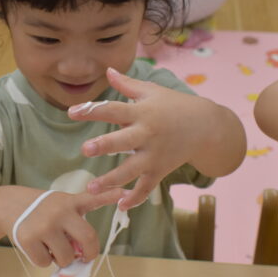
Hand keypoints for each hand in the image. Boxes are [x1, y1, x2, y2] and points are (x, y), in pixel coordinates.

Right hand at [2, 188, 123, 267]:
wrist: (9, 205)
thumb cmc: (43, 210)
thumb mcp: (62, 205)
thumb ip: (76, 223)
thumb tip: (84, 256)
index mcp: (71, 202)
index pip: (94, 198)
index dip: (110, 195)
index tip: (126, 193)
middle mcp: (60, 212)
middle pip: (87, 239)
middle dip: (88, 254)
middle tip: (83, 257)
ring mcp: (44, 225)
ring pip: (66, 257)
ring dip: (61, 259)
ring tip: (52, 247)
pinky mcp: (28, 238)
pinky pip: (45, 263)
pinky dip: (44, 261)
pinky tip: (38, 247)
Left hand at [68, 67, 212, 209]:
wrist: (206, 126)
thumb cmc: (175, 105)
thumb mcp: (152, 91)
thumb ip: (127, 84)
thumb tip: (108, 70)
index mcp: (142, 112)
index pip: (113, 109)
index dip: (92, 110)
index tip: (71, 112)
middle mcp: (147, 134)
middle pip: (123, 141)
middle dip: (105, 145)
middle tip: (86, 149)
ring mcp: (154, 155)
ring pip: (131, 170)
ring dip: (111, 180)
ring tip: (91, 188)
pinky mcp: (160, 170)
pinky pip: (147, 187)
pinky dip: (135, 198)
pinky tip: (120, 206)